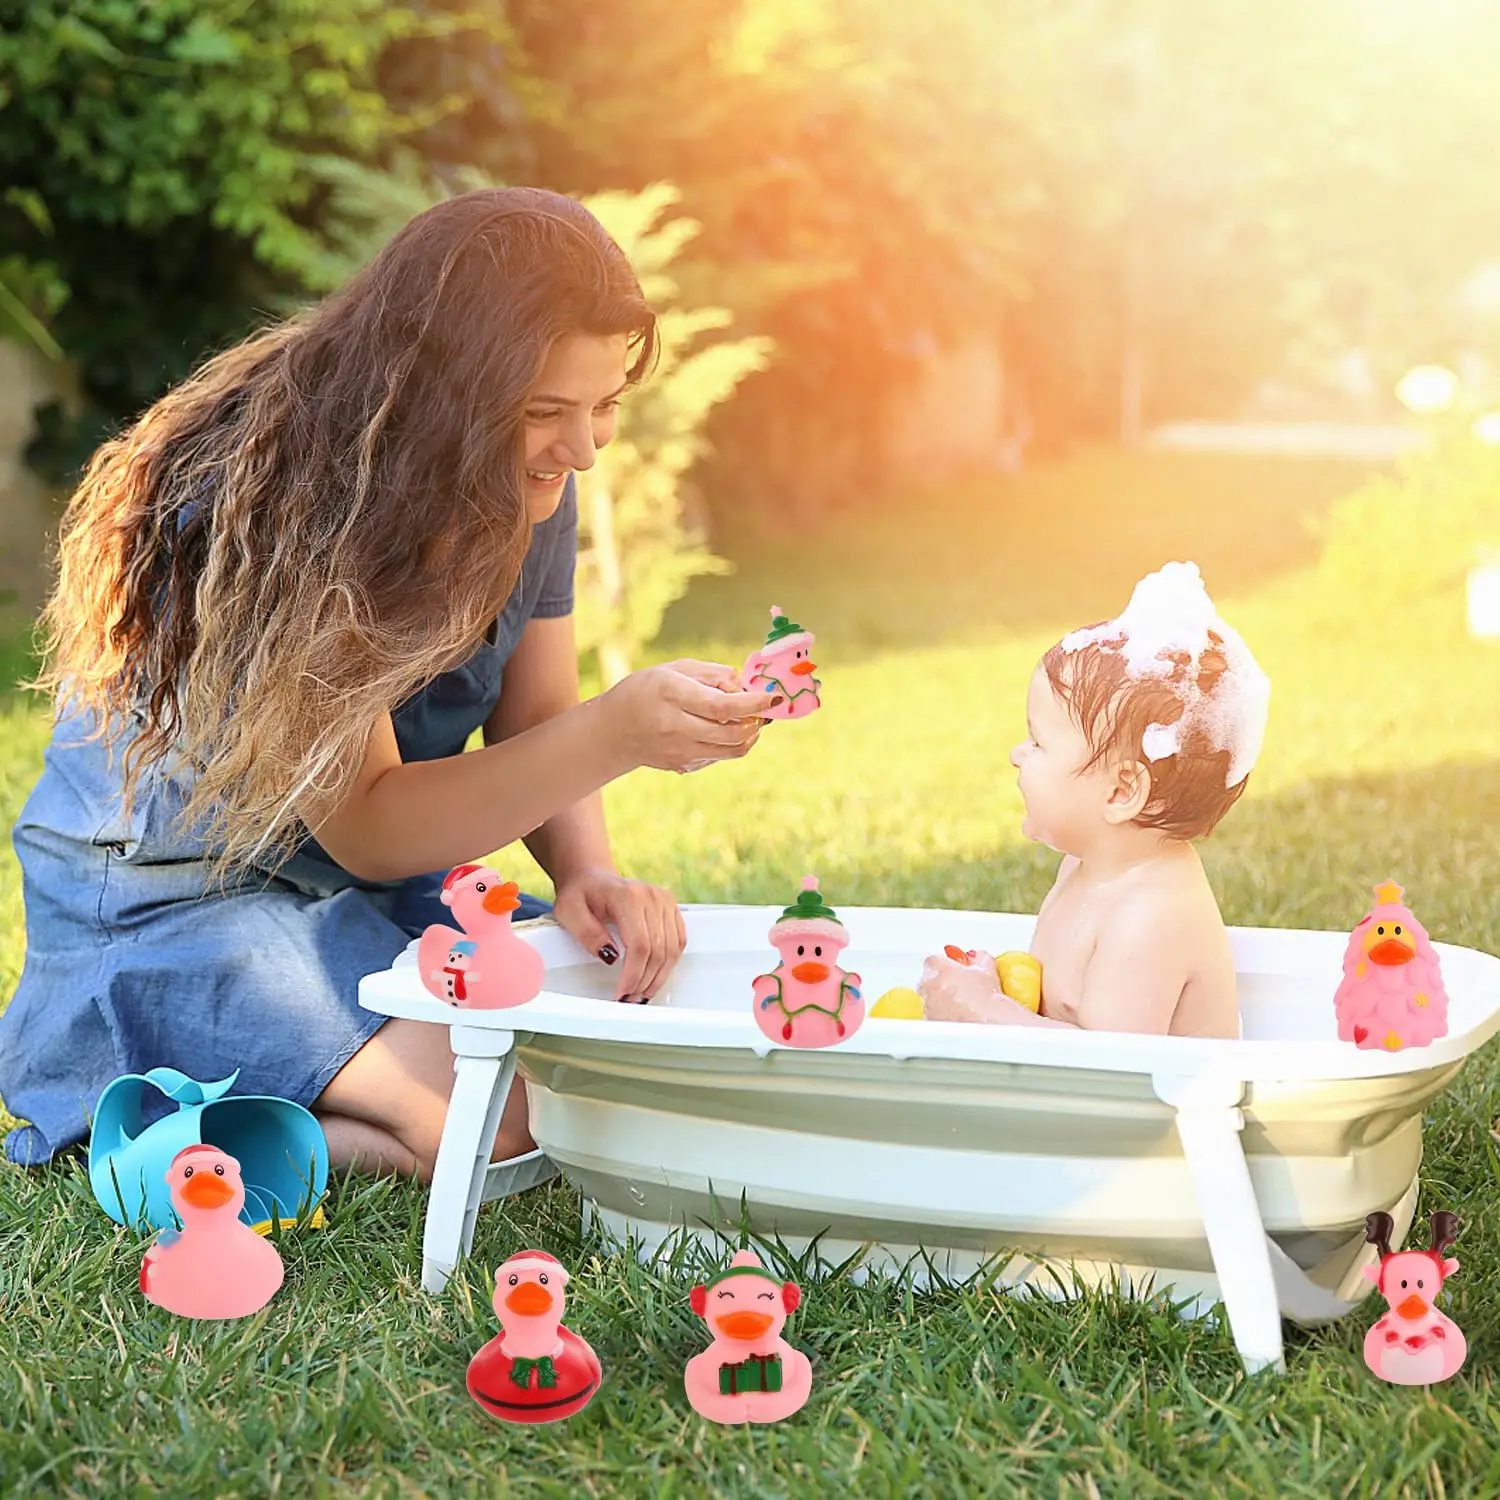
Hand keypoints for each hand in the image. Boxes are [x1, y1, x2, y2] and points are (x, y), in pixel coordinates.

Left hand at [551, 867, 686, 1001]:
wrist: (592, 877)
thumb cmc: (580, 894)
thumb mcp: (570, 913)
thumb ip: (588, 934)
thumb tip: (610, 957)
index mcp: (628, 896)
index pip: (640, 945)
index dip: (634, 975)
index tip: (621, 992)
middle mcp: (652, 896)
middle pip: (658, 950)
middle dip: (644, 981)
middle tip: (629, 999)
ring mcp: (665, 900)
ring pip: (672, 949)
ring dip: (658, 977)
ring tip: (641, 993)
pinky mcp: (671, 907)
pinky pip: (678, 942)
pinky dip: (669, 964)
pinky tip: (654, 977)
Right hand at [601, 660, 778, 774]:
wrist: (613, 730)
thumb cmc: (648, 690)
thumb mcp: (675, 669)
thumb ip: (713, 674)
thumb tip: (747, 687)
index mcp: (672, 695)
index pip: (721, 706)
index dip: (752, 703)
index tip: (773, 697)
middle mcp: (675, 727)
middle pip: (732, 732)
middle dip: (757, 720)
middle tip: (765, 706)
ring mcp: (680, 751)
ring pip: (733, 750)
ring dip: (751, 734)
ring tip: (750, 718)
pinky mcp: (684, 766)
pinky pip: (720, 756)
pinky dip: (732, 742)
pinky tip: (724, 728)